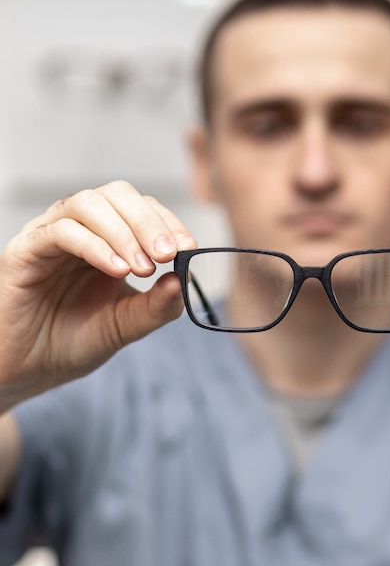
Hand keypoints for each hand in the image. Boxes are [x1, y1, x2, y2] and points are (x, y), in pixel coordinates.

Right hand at [0, 181, 196, 410]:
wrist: (29, 371)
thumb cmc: (75, 341)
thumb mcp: (127, 324)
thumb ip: (157, 305)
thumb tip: (184, 279)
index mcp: (109, 239)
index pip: (143, 209)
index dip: (168, 222)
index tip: (188, 247)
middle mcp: (81, 229)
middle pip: (118, 194)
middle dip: (149, 221)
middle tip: (168, 253)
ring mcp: (51, 235)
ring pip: (89, 203)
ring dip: (123, 232)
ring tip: (141, 267)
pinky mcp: (25, 250)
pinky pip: (60, 231)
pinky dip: (94, 245)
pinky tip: (115, 270)